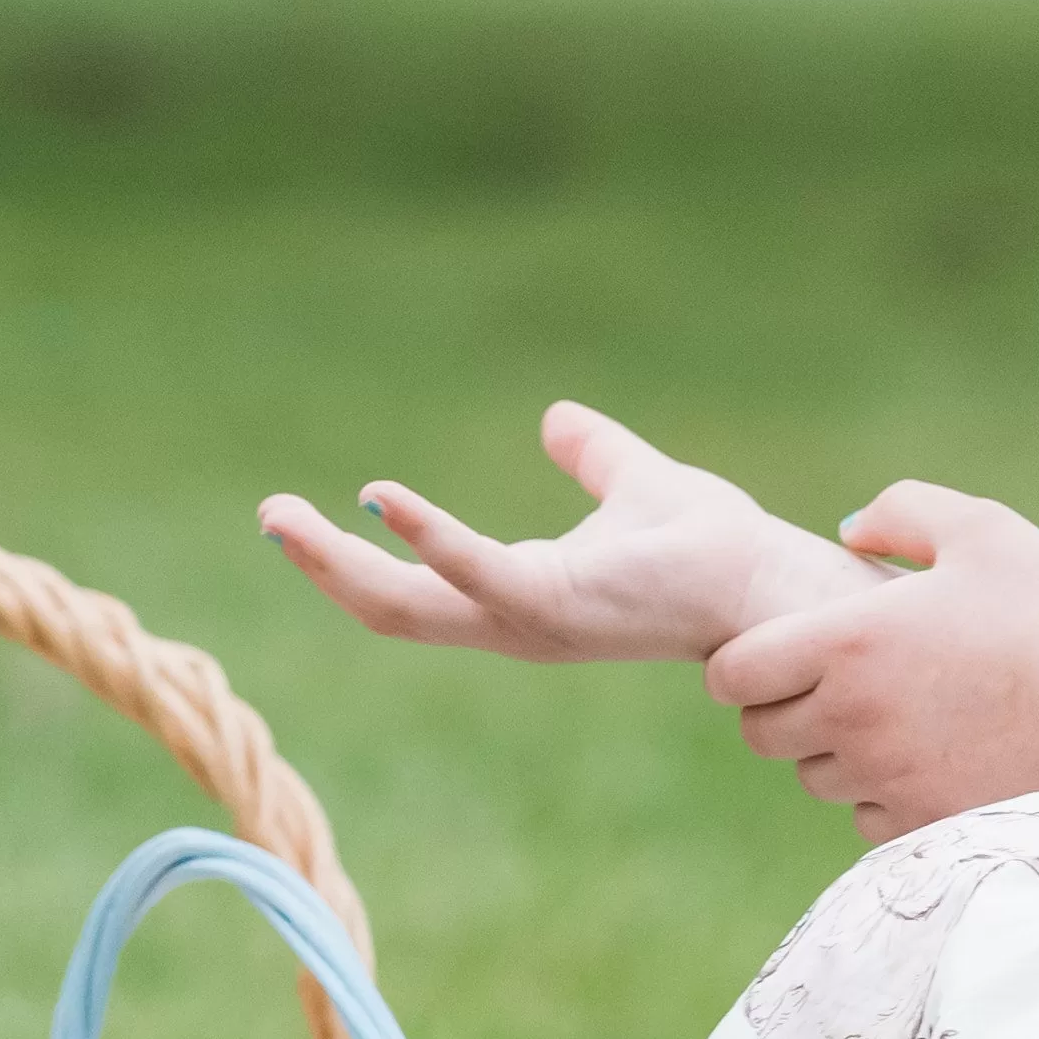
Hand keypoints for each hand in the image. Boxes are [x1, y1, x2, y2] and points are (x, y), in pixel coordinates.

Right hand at [260, 402, 870, 662]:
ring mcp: (529, 620)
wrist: (769, 582)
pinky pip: (474, 575)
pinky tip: (384, 497)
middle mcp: (512, 617)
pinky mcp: (556, 607)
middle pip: (389, 608)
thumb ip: (593, 456)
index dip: (352, 555)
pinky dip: (426, 539)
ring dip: (340, 564)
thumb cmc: (713, 549)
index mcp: (519, 592)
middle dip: (322, 567)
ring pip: (407, 606)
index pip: (413, 585)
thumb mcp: (634, 483)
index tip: (299, 512)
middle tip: (268, 515)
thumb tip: (557, 418)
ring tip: (285, 516)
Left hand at [704, 482, 1038, 836]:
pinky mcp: (920, 824)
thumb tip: (849, 530)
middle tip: (840, 685)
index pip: (733, 674)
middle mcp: (849, 718)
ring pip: (814, 777)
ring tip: (898, 718)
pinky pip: (865, 818)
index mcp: (846, 643)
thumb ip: (903, 514)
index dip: (748, 663)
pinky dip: (881, 795)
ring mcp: (882, 778)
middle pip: (761, 733)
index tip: (786, 652)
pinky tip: (931, 759)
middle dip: (785, 709)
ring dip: (835, 753)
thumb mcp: (984, 532)